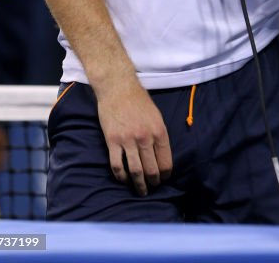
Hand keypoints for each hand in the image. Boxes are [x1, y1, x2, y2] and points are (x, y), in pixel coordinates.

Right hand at [95, 79, 171, 195]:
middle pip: (151, 169)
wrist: (118, 87)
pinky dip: (121, 177)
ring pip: (135, 171)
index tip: (163, 180)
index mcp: (159, 130)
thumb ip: (159, 135)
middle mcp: (145, 137)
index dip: (165, 174)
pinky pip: (117, 165)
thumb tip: (160, 156)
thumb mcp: (156, 115)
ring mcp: (128, 140)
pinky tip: (124, 180)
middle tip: (152, 188)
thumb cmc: (138, 100)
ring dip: (139, 185)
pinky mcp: (112, 141)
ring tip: (141, 191)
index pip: (165, 161)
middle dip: (153, 182)